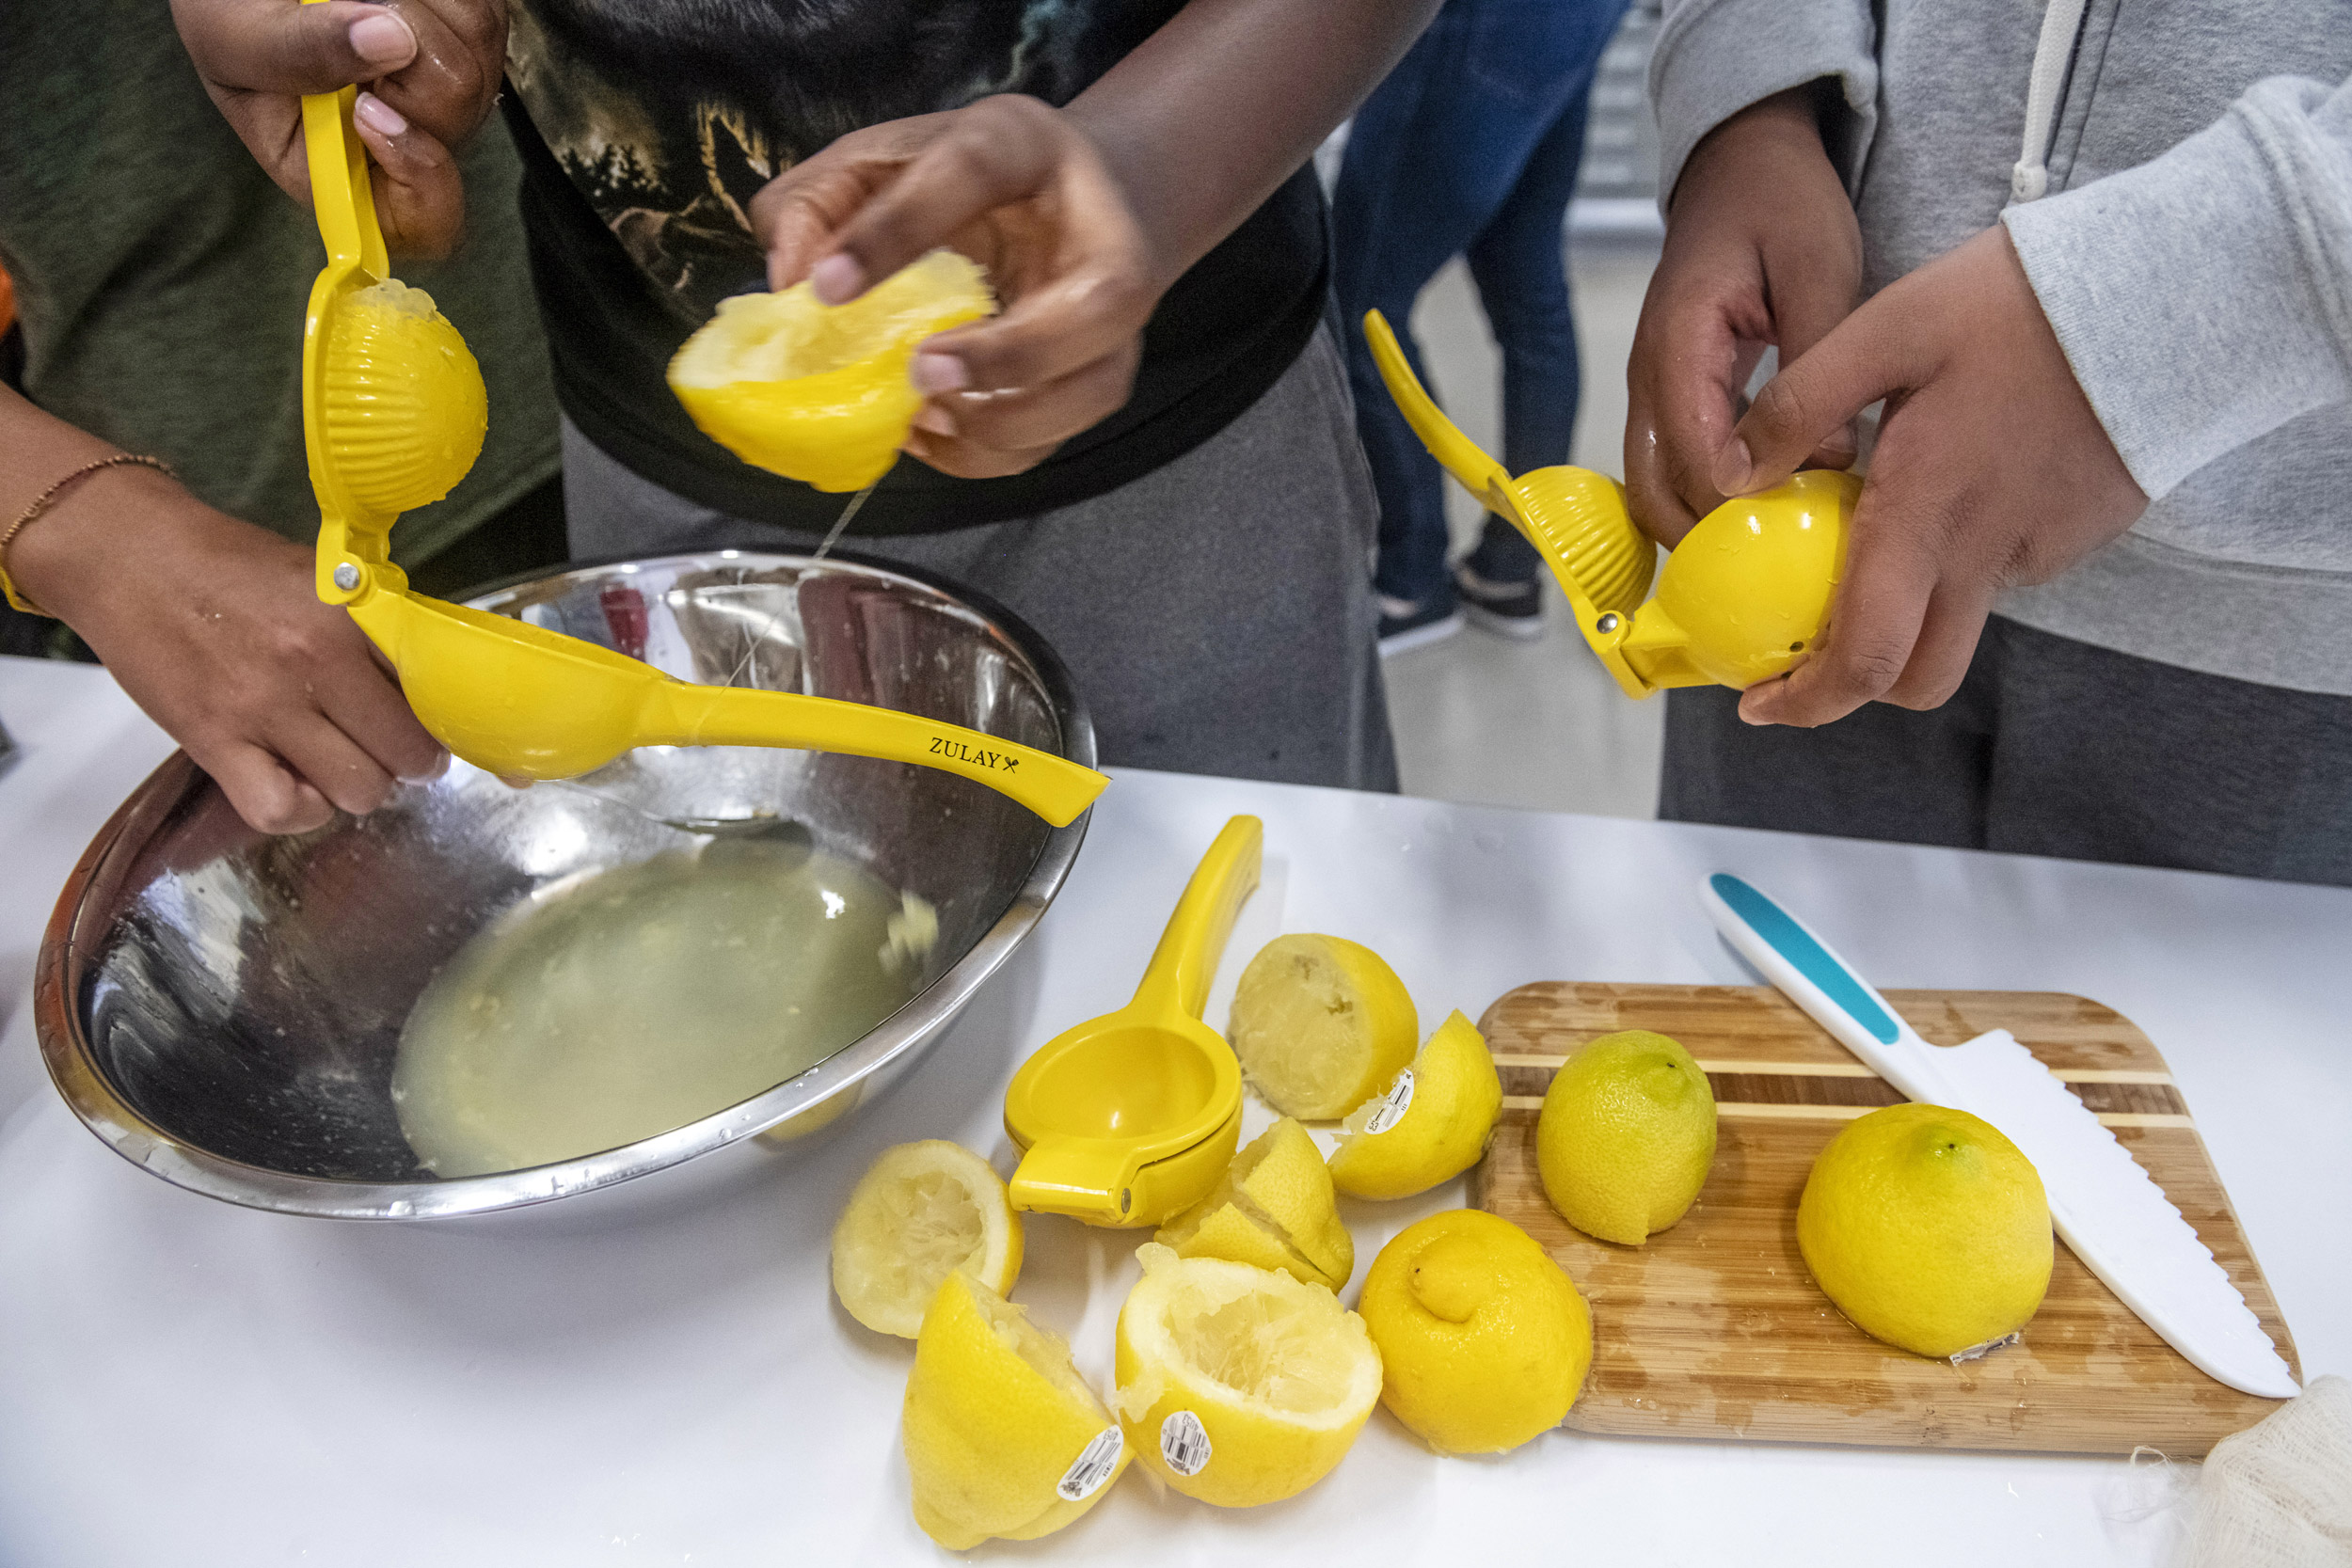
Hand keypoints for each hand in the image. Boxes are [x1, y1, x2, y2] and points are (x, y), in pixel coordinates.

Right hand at [9, 470, 445, 833]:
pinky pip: (280, 810)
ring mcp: (263, 707)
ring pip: (357, 790)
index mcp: (352, 620)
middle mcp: (315, 664)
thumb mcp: (322, 580)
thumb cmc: (228, 566)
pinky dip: (299, 810)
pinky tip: (296, 784)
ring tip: (339, 762)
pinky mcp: (213, 741)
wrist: (126, 555)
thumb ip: (376, 629)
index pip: (434, 692)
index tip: (441, 730)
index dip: (447, 722)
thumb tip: (433, 673)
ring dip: (357, 786)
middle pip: (407, 755)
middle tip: (388, 747)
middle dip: (408, 761)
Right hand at [169, 0, 504, 256]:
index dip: (419, 175)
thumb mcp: (230, 37)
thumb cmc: (226, 12)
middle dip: (406, 50)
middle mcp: (408, 136)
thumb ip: (294, 52)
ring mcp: (447, 88)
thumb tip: (390, 41)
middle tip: (349, 11)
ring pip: (478, 53)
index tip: (371, 110)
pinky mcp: (469, 37)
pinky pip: (483, 13)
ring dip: (421, 8)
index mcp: (345, 169)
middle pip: (458, 110)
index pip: (422, 223)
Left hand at [750, 95, 1161, 479]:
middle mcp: (1101, 233)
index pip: (973, 171)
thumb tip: (790, 279)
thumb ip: (820, 201)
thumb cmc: (963, 183)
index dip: (898, 231)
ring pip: (1093, 388)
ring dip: (1003, 423)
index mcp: (1025, 146)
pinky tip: (932, 432)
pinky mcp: (1103, 376)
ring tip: (922, 414)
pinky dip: (989, 453)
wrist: (1078, 198)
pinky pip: (1059, 437)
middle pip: (1099, 303)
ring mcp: (1117, 318)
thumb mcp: (881, 160)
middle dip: (1008, 356)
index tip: (828, 287)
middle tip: (920, 372)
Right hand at [1626, 86, 1862, 545]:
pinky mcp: (1669, 398)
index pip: (1693, 458)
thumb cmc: (1782, 203)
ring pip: (1654, 494)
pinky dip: (1707, 503)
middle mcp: (1649, 381)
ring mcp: (1652, 393)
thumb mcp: (1819, 268)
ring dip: (1706, 529)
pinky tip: (1768, 512)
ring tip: (1778, 550)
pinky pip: (1671, 471)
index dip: (1742, 506)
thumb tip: (1828, 459)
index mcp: (1678, 347)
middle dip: (1712, 542)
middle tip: (1789, 563)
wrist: (1742, 161)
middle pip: (1654, 497)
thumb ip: (1819, 365)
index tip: (1805, 528)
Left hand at [1715, 225, 2146, 725]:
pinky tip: (1947, 489)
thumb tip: (1730, 476)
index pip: (1867, 658)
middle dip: (1852, 688)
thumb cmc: (2015, 305)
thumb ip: (1799, 404)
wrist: (2163, 294)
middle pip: (1919, 678)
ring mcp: (2039, 550)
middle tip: (1801, 658)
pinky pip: (2000, 571)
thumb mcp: (1887, 329)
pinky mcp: (2074, 533)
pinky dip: (1956, 559)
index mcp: (1926, 515)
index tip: (1760, 704)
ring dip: (1904, 614)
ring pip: (1958, 622)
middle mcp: (1985, 554)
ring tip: (1866, 544)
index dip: (1806, 701)